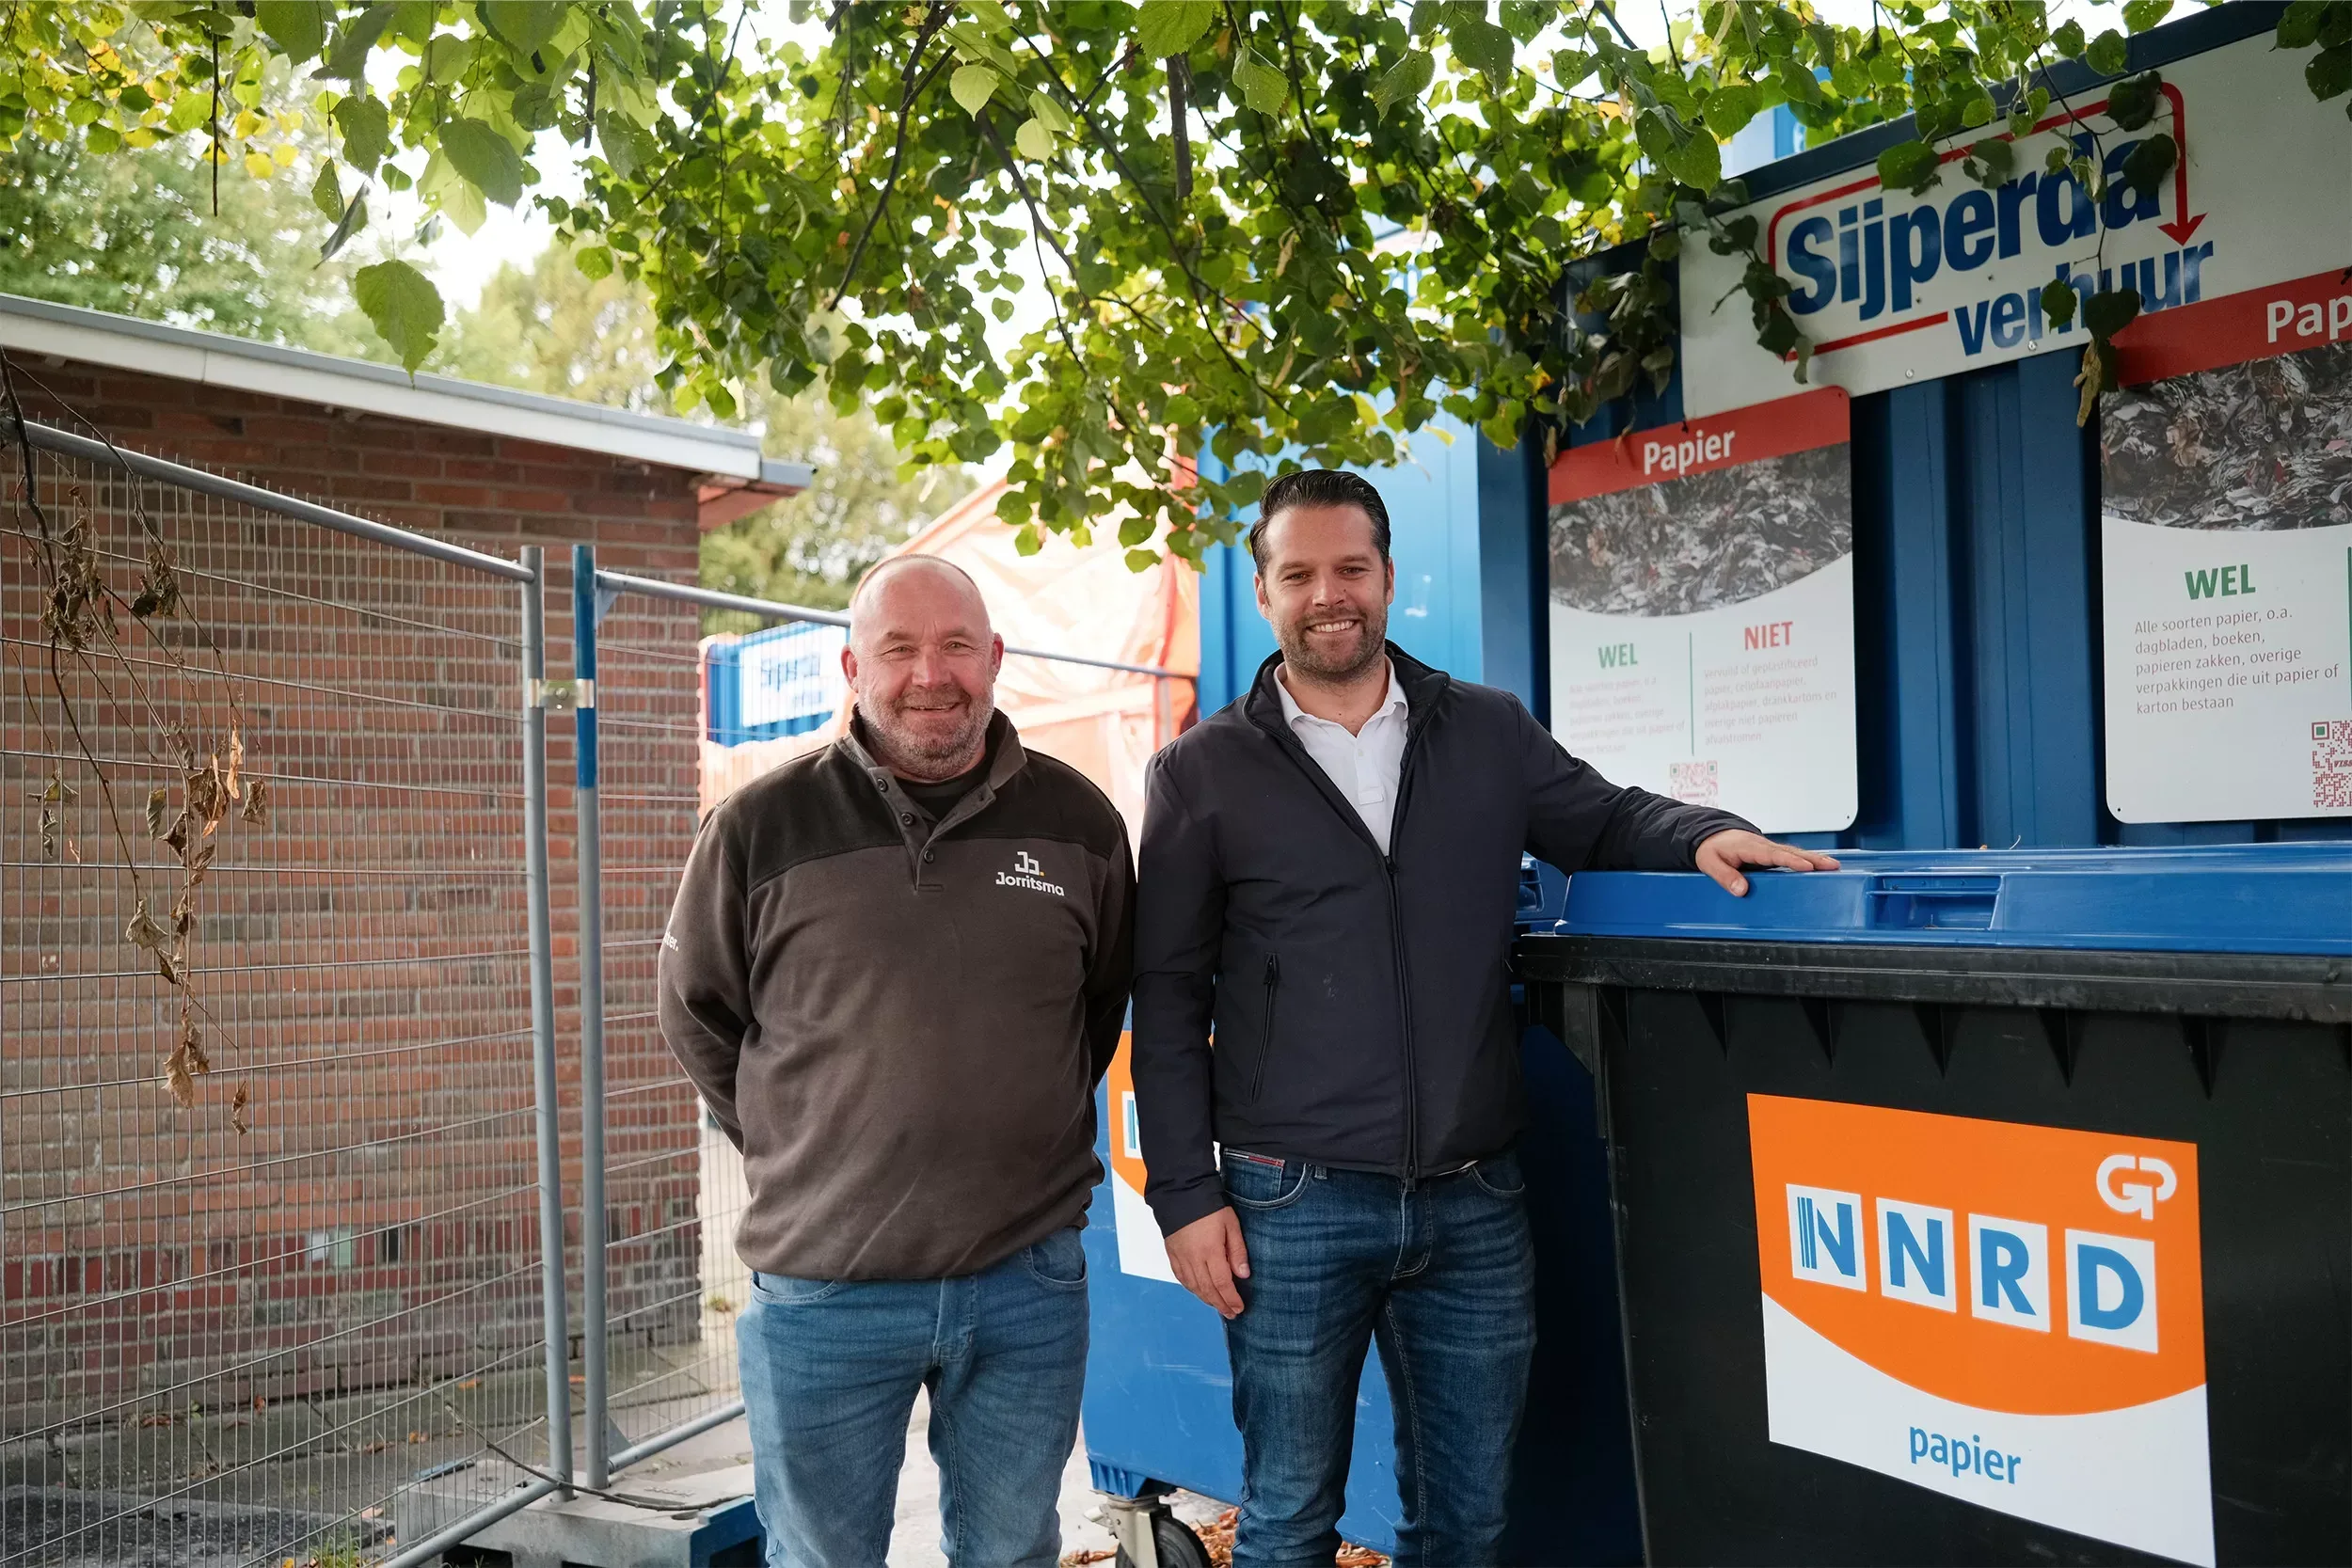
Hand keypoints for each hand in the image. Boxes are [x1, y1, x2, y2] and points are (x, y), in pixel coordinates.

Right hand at [1165, 1207, 1249, 1318]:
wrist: (1181, 1192)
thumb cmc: (1210, 1206)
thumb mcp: (1231, 1224)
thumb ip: (1237, 1251)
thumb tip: (1243, 1275)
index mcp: (1210, 1251)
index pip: (1222, 1283)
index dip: (1231, 1299)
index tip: (1239, 1308)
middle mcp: (1193, 1258)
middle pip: (1207, 1290)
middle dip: (1220, 1304)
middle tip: (1231, 1313)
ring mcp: (1181, 1257)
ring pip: (1194, 1287)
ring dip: (1207, 1299)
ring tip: (1218, 1306)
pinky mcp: (1172, 1254)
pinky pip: (1182, 1278)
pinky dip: (1192, 1288)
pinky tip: (1199, 1292)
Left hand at [1695, 829, 1840, 895]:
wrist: (1710, 834)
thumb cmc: (1711, 847)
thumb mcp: (1710, 863)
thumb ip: (1725, 876)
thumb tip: (1741, 890)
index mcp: (1749, 847)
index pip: (1773, 855)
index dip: (1791, 860)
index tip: (1806, 866)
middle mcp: (1763, 846)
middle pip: (1791, 852)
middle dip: (1813, 859)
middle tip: (1832, 866)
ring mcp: (1768, 849)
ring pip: (1795, 853)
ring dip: (1814, 859)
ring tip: (1834, 866)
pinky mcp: (1770, 853)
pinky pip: (1790, 856)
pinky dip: (1806, 860)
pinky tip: (1819, 867)